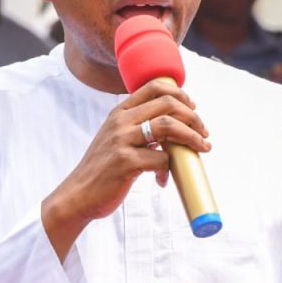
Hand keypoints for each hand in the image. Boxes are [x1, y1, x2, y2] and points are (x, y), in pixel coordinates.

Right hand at [41, 79, 209, 259]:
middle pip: (167, 104)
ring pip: (168, 126)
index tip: (193, 106)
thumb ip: (137, 129)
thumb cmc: (102, 169)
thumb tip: (173, 129)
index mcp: (119, 113)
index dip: (179, 94)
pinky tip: (162, 180)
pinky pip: (161, 159)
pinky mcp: (125, 162)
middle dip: (192, 116)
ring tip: (202, 148)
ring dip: (192, 137)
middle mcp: (120, 122)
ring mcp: (122, 141)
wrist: (78, 195)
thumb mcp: (115, 140)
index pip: (153, 87)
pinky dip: (168, 170)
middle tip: (203, 132)